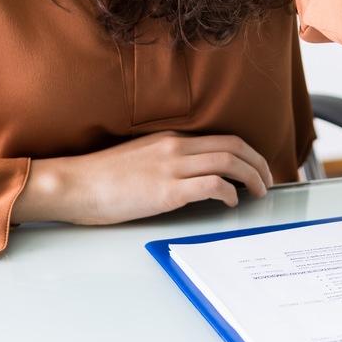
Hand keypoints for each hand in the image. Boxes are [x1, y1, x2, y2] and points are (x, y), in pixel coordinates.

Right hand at [12, 132, 272, 224]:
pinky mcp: (166, 190)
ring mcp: (172, 168)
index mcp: (170, 139)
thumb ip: (168, 161)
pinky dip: (229, 193)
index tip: (258, 167)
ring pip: (229, 162)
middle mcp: (175, 148)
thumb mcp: (140, 158)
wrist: (73, 184)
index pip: (224, 139)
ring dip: (252, 178)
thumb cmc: (101, 178)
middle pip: (234, 147)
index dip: (249, 153)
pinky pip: (212, 185)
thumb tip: (193, 175)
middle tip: (268, 180)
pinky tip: (230, 203)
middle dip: (259, 164)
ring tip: (259, 192)